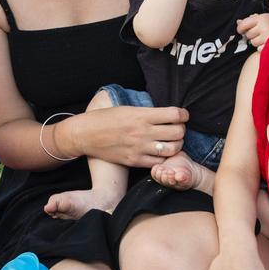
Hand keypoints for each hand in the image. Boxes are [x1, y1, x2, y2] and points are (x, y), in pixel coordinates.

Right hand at [70, 104, 187, 168]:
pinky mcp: (134, 160)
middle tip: (177, 129)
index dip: (183, 114)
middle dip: (181, 130)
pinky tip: (159, 152)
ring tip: (171, 142)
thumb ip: (146, 112)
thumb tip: (166, 113)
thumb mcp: (126, 108)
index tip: (181, 115)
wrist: (85, 134)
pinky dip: (163, 157)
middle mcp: (142, 132)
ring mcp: (139, 148)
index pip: (175, 114)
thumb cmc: (104, 118)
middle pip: (178, 132)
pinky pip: (158, 162)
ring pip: (172, 149)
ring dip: (176, 145)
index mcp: (141, 115)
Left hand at [237, 14, 268, 48]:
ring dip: (257, 41)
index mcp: (262, 18)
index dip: (240, 28)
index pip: (243, 24)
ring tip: (266, 37)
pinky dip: (262, 47)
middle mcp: (264, 26)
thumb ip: (251, 20)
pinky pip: (259, 49)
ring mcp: (268, 37)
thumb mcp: (265, 18)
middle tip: (261, 32)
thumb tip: (238, 22)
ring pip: (253, 42)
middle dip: (252, 34)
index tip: (241, 30)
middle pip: (248, 35)